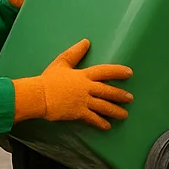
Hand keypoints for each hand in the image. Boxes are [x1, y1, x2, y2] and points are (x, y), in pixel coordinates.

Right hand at [12, 39, 132, 127]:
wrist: (38, 95)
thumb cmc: (48, 79)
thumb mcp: (61, 62)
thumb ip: (75, 53)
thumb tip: (86, 41)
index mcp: (83, 75)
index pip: (105, 71)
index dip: (118, 71)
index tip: (129, 73)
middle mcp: (86, 88)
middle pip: (107, 91)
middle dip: (120, 95)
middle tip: (130, 99)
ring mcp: (83, 101)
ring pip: (104, 106)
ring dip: (115, 110)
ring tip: (124, 115)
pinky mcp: (78, 113)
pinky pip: (93, 119)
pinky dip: (101, 123)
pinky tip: (107, 126)